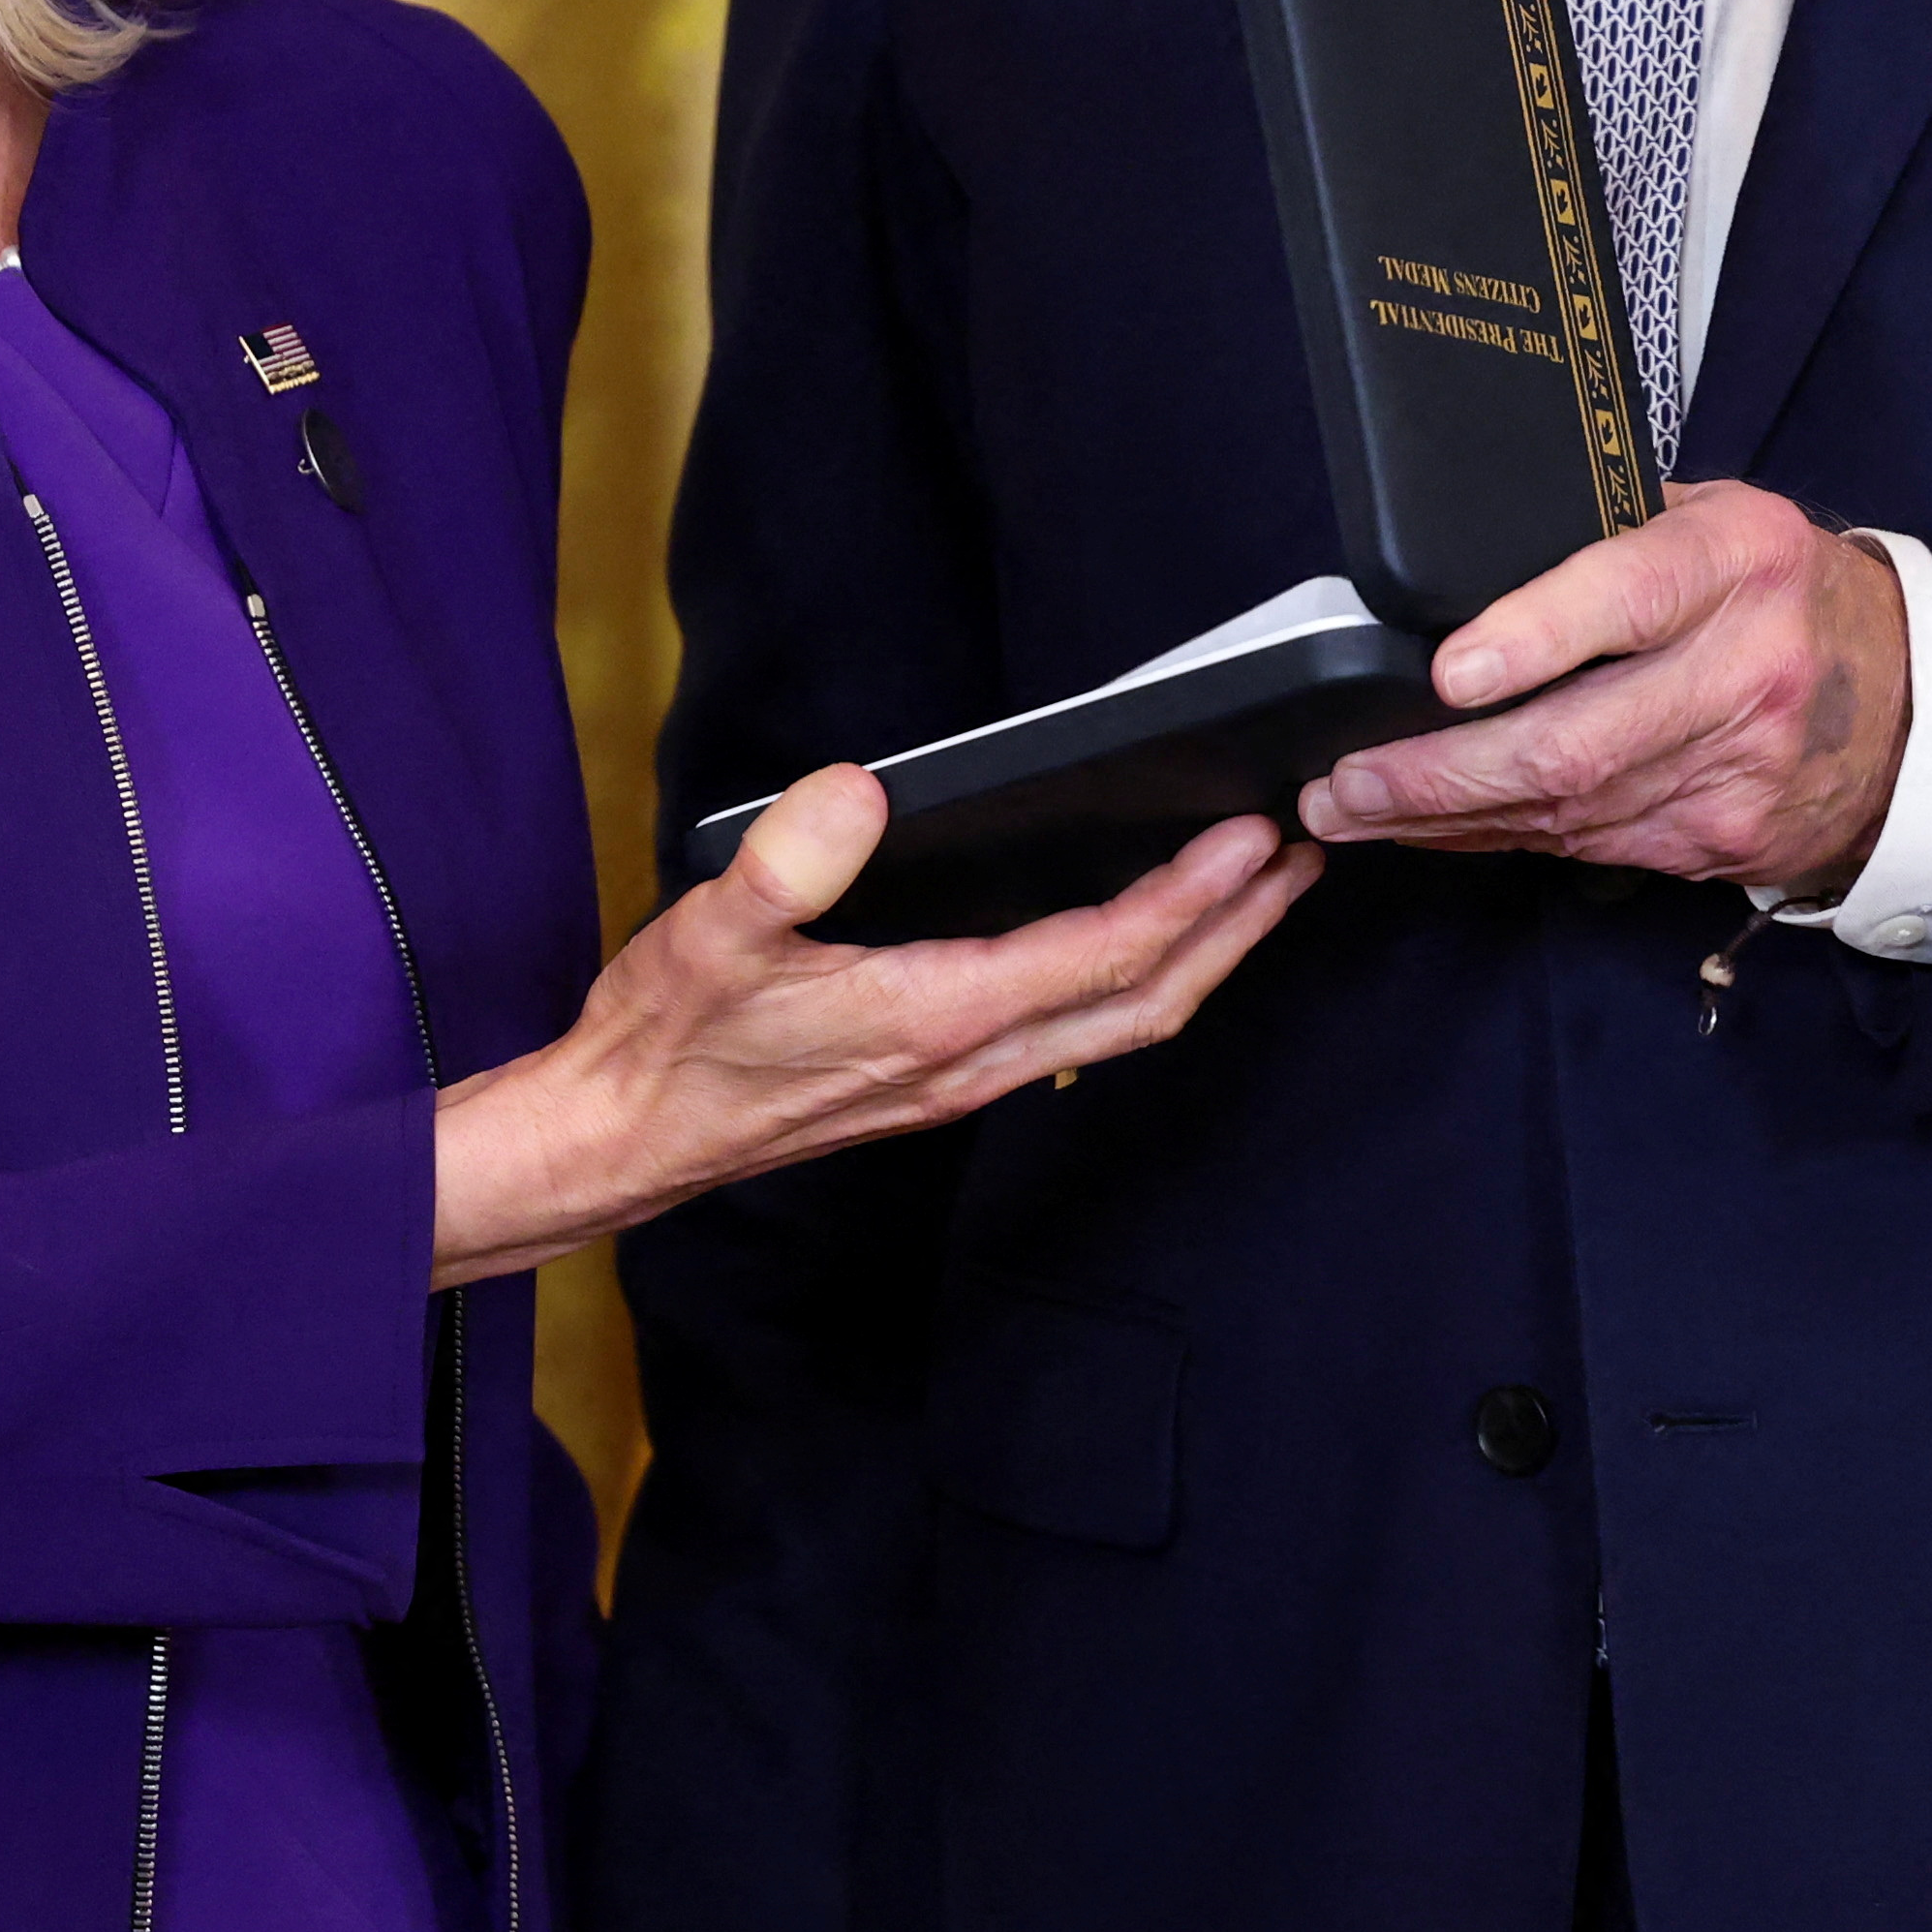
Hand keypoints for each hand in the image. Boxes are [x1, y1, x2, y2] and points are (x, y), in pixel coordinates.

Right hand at [426, 779, 1312, 1288]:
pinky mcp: (942, 1078)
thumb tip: (861, 792)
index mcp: (935, 1018)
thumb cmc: (668, 1044)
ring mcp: (963, 1079)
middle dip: (1236, 931)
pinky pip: (1078, 1029)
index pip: (1102, 956)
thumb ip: (786, 862)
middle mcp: (971, 1060)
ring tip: (1253, 893)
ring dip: (1200, 958)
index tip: (1253, 836)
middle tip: (1303, 856)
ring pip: (1121, 1023)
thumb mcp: (710, 937)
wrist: (628, 1139)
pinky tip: (1139, 941)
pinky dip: (1136, 978)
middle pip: (1147, 1000)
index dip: (1191, 897)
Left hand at [1294, 480, 1906, 894]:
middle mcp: (1746, 670)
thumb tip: (1470, 565)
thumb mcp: (1720, 521)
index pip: (1632, 596)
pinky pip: (1589, 846)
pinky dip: (1503, 838)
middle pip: (1578, 741)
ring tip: (1354, 808)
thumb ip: (1612, 535)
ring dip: (1448, 817)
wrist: (1916, 705)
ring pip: (1569, 811)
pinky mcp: (1722, 842)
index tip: (1449, 671)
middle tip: (1345, 780)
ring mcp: (1738, 772)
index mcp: (1740, 561)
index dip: (1534, 636)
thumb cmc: (1785, 591)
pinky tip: (1436, 828)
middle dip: (1442, 772)